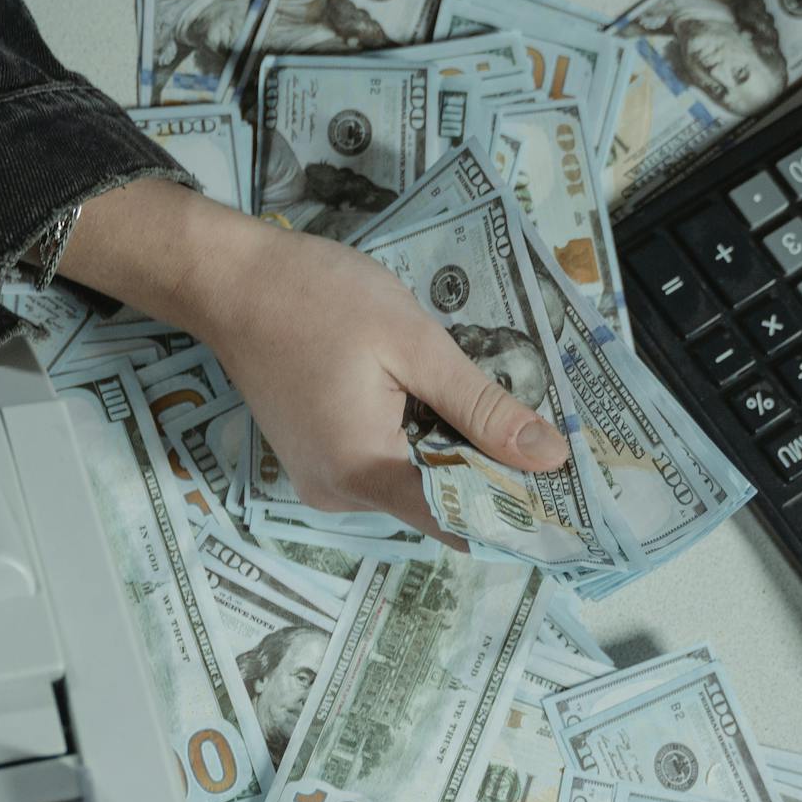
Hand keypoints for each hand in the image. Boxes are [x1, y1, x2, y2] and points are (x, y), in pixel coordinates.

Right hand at [58, 178, 571, 541]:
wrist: (231, 281)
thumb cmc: (319, 299)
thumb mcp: (414, 343)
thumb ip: (482, 408)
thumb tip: (551, 457)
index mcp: (366, 471)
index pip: (461, 520)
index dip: (518, 514)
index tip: (570, 501)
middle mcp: (340, 495)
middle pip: (438, 503)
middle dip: (491, 475)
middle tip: (546, 436)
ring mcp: (322, 482)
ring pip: (413, 485)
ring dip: (452, 454)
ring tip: (491, 407)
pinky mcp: (315, 461)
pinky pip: (383, 467)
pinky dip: (417, 443)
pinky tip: (434, 401)